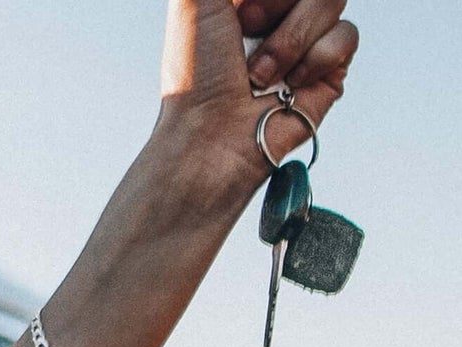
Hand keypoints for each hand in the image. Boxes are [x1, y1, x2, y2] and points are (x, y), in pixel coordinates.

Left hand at [159, 0, 358, 188]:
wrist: (209, 137)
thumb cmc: (195, 74)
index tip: (246, 5)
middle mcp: (280, 10)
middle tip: (246, 24)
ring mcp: (308, 38)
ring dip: (290, 36)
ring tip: (257, 73)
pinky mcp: (330, 69)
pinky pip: (346, 34)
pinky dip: (312, 59)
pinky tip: (284, 86)